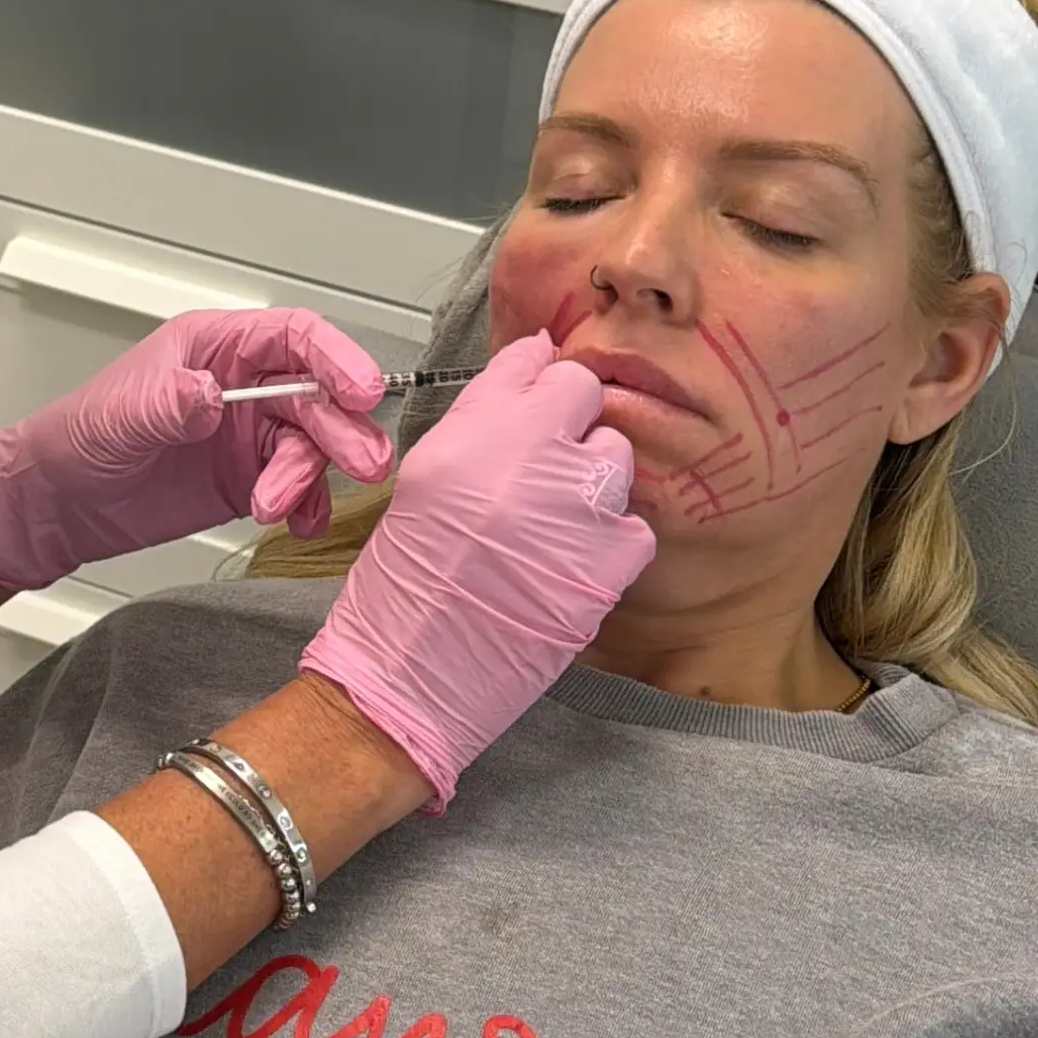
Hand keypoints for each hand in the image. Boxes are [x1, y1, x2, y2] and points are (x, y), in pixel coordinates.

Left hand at [0, 309, 393, 589]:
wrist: (58, 504)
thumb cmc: (77, 437)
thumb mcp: (118, 415)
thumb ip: (168, 403)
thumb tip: (213, 395)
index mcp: (216, 346)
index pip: (293, 337)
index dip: (335, 357)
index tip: (360, 390)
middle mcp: (243, 385)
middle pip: (316, 394)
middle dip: (341, 428)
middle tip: (361, 464)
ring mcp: (250, 433)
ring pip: (311, 444)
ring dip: (310, 476)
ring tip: (275, 506)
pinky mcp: (249, 479)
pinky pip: (298, 487)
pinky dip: (307, 504)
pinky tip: (297, 523)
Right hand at [300, 332, 656, 809]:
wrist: (411, 675)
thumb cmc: (403, 584)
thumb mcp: (424, 478)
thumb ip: (479, 420)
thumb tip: (528, 373)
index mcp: (471, 431)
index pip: (532, 361)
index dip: (537, 378)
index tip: (537, 392)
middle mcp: (527, 456)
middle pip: (583, 393)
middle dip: (568, 423)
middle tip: (540, 470)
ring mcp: (576, 506)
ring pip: (614, 457)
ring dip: (590, 482)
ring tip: (550, 527)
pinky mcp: (612, 559)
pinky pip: (634, 525)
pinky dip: (611, 542)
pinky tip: (569, 565)